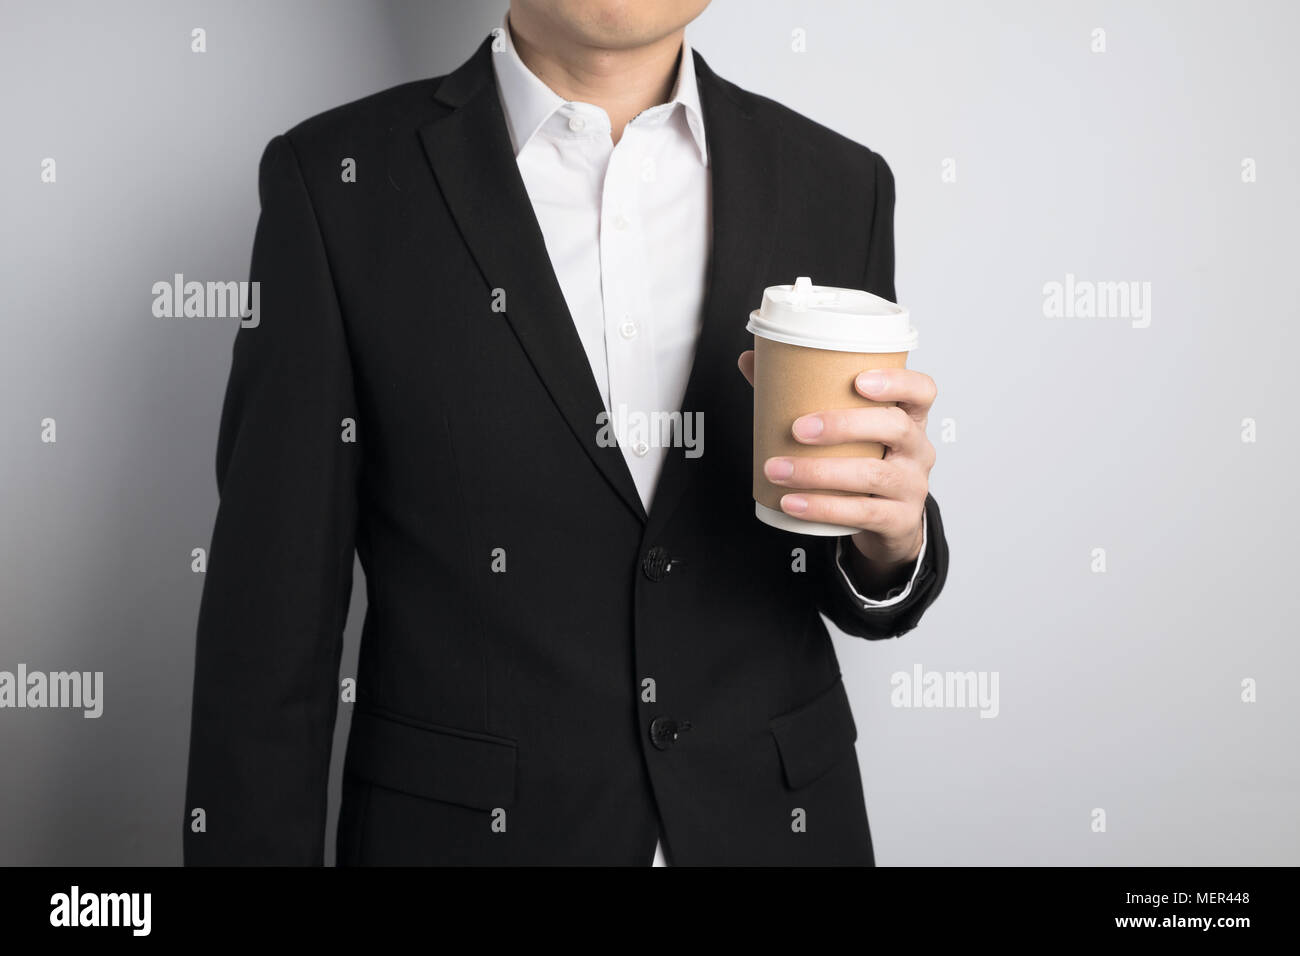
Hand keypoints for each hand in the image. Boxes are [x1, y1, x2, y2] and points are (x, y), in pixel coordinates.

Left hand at [738, 350, 935, 584]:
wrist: (887, 523)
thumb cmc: (864, 462)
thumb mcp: (849, 431)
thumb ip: (803, 394)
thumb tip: (750, 360)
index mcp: (909, 418)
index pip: (922, 391)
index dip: (897, 382)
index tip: (859, 380)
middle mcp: (919, 450)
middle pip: (895, 428)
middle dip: (843, 425)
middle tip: (797, 428)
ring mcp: (912, 486)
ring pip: (873, 475)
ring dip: (820, 472)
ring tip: (777, 469)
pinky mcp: (899, 520)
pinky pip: (862, 513)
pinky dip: (822, 508)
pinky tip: (792, 503)